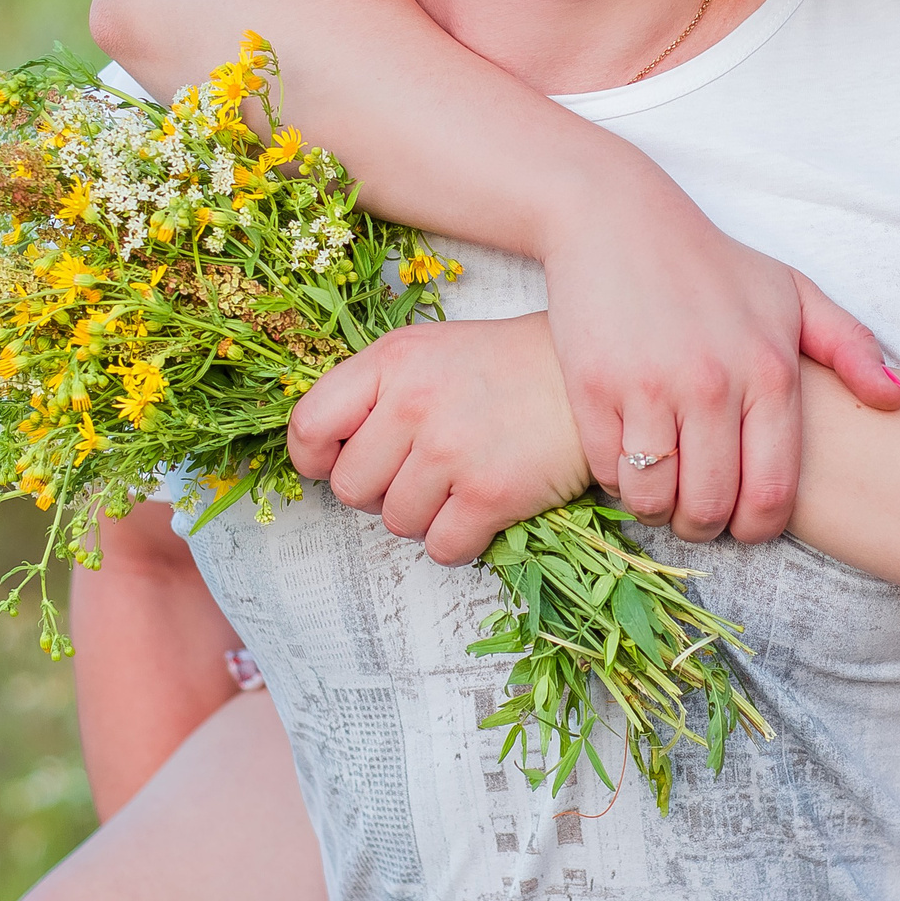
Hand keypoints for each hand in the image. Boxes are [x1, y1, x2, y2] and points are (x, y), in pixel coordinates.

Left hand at [288, 314, 589, 565]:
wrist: (590, 378)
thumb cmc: (503, 368)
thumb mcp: (427, 352)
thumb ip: (373, 393)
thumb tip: (323, 457)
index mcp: (391, 361)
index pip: (308, 427)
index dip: (315, 460)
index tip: (336, 466)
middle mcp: (413, 403)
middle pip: (350, 487)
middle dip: (379, 492)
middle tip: (418, 472)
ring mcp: (451, 450)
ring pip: (395, 523)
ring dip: (423, 515)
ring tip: (458, 482)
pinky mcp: (491, 493)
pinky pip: (441, 548)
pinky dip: (459, 540)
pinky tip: (481, 508)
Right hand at [541, 182, 899, 544]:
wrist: (616, 215)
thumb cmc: (709, 261)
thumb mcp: (791, 291)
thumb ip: (850, 347)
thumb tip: (898, 402)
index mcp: (770, 370)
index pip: (772, 491)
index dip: (757, 528)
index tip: (743, 523)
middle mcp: (713, 384)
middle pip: (712, 504)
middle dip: (703, 526)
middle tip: (695, 514)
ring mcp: (649, 385)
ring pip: (654, 495)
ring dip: (655, 509)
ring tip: (657, 491)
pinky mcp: (592, 384)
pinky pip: (607, 467)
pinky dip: (614, 477)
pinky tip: (624, 456)